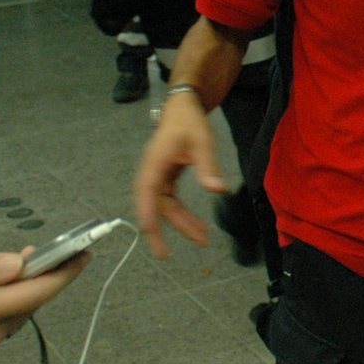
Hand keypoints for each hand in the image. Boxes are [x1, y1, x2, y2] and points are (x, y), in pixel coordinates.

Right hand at [0, 250, 85, 357]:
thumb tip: (19, 262)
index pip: (37, 290)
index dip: (64, 272)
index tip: (83, 254)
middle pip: (33, 300)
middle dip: (48, 274)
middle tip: (56, 251)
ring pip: (20, 309)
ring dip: (30, 286)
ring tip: (30, 260)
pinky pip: (6, 318)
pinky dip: (14, 298)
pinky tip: (8, 284)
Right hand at [133, 92, 227, 258]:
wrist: (183, 107)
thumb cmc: (189, 122)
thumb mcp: (202, 141)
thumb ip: (208, 165)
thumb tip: (217, 189)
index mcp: (154, 164)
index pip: (146, 194)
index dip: (147, 216)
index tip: (150, 235)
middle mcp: (151, 173)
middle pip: (155, 207)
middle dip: (167, 229)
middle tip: (169, 256)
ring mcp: (157, 176)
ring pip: (165, 207)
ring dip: (180, 223)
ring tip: (201, 238)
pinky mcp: (165, 178)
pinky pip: (171, 201)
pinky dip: (182, 213)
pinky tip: (196, 223)